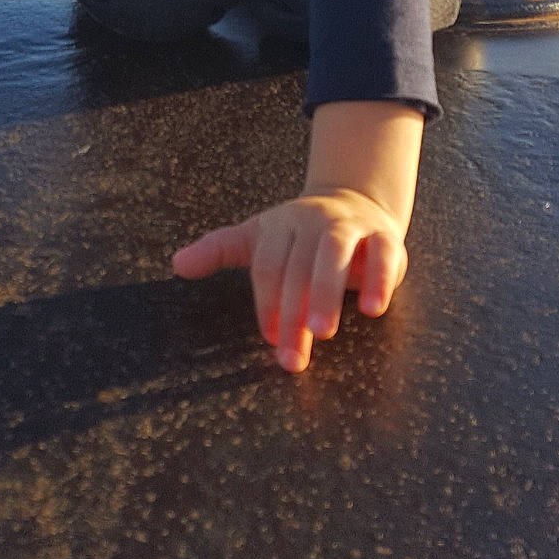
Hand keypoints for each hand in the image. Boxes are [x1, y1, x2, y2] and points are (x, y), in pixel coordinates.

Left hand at [171, 191, 408, 373]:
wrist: (355, 200)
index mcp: (279, 225)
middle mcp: (311, 222)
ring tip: (323, 332)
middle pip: (297, 266)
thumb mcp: (257, 237)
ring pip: (334, 254)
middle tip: (293, 358)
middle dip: (294, 314)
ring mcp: (348, 225)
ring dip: (327, 293)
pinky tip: (372, 309)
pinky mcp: (382, 235)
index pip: (267, 265)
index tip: (271, 339)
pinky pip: (382, 253)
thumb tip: (177, 264)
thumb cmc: (299, 232)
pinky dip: (379, 279)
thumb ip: (218, 250)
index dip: (267, 302)